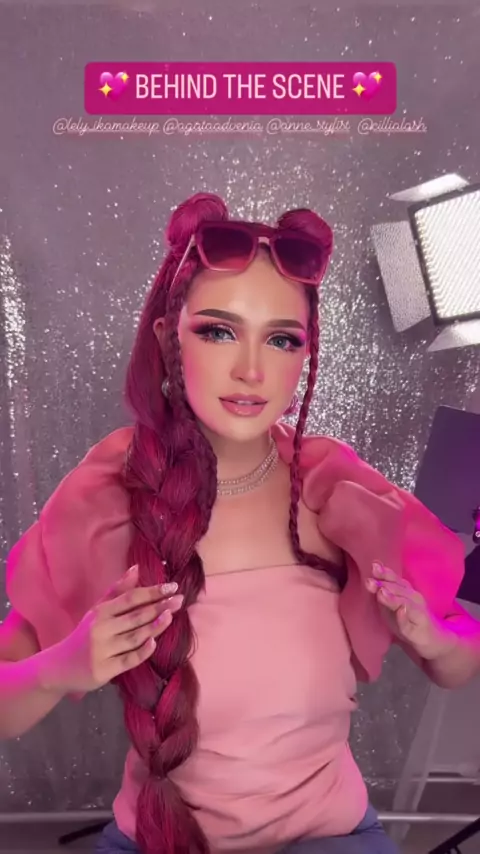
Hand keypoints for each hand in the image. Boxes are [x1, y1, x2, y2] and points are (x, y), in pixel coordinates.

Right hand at [43, 565, 182, 693]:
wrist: (60, 667)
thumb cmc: (85, 635)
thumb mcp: (98, 611)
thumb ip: (118, 591)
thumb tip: (136, 567)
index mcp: (100, 612)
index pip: (130, 598)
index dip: (152, 592)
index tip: (173, 586)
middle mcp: (101, 629)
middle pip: (135, 616)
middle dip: (159, 607)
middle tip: (180, 599)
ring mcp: (102, 650)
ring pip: (134, 637)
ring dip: (155, 626)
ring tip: (171, 616)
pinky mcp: (104, 670)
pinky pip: (128, 660)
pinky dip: (142, 652)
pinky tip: (154, 643)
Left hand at [365, 562, 455, 660]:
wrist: (433, 640)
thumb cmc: (408, 620)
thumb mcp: (393, 605)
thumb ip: (382, 592)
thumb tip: (369, 577)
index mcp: (406, 591)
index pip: (395, 579)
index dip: (384, 573)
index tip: (373, 565)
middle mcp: (414, 598)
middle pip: (399, 589)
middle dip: (384, 584)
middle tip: (369, 581)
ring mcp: (418, 613)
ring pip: (405, 604)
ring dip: (393, 598)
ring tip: (381, 593)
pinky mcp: (420, 629)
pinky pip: (410, 624)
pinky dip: (405, 617)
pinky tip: (401, 611)